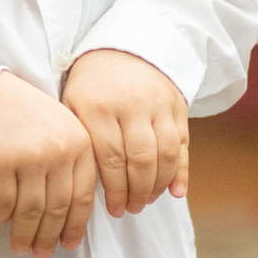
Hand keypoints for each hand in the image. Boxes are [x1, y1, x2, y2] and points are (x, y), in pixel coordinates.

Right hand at [0, 71, 96, 256]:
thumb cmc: (26, 117)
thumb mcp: (61, 130)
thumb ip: (74, 164)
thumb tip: (74, 217)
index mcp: (79, 143)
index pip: (83, 196)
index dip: (76, 226)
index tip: (68, 244)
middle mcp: (57, 151)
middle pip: (57, 207)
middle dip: (49, 236)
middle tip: (42, 254)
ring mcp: (28, 156)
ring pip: (30, 210)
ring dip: (25, 234)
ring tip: (21, 247)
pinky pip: (3, 202)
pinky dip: (1, 216)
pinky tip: (0, 221)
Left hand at [62, 49, 189, 215]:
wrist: (124, 47)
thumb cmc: (92, 85)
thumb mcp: (74, 104)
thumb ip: (81, 140)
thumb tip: (85, 187)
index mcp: (98, 106)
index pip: (110, 158)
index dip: (114, 190)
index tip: (113, 210)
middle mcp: (131, 104)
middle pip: (140, 159)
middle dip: (136, 192)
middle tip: (131, 209)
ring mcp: (157, 104)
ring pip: (165, 154)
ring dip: (158, 185)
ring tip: (146, 200)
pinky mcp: (177, 105)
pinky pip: (183, 143)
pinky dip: (182, 171)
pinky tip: (176, 192)